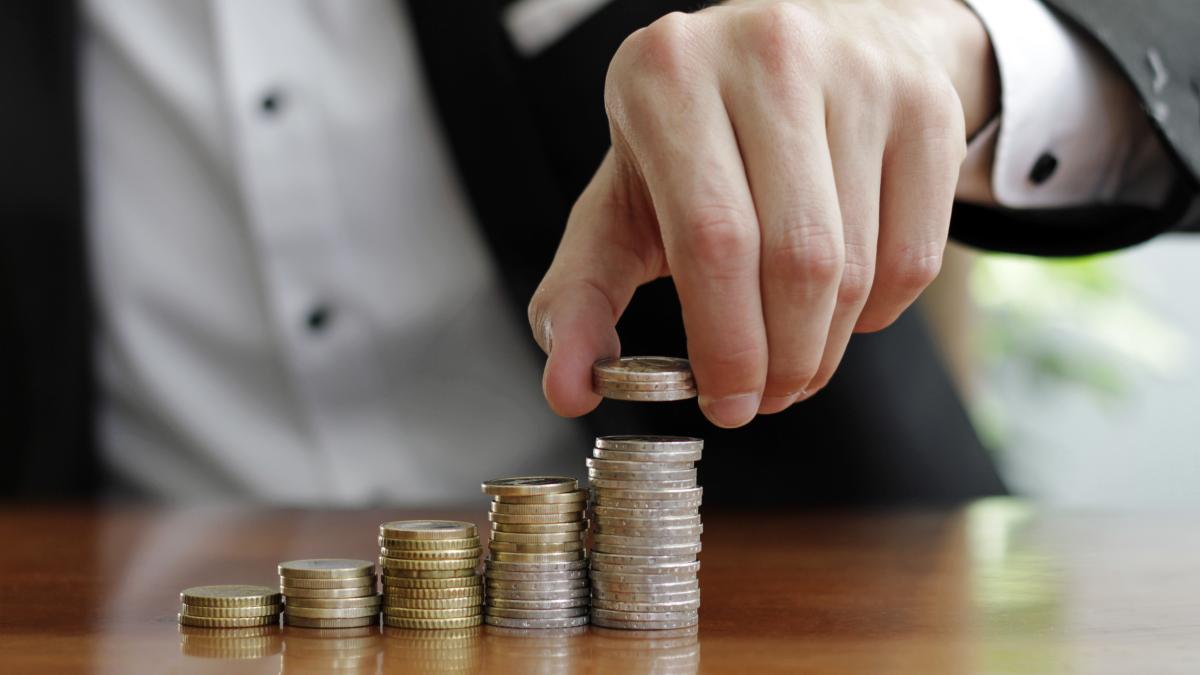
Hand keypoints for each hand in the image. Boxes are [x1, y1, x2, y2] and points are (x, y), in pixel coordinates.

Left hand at [529, 0, 997, 426]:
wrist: (808, 45)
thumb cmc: (701, 141)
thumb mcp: (622, 201)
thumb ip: (582, 295)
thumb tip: (568, 391)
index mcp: (668, 76)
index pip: (713, 239)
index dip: (725, 343)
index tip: (725, 402)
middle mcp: (767, 55)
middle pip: (796, 259)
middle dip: (783, 360)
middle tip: (766, 398)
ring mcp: (860, 73)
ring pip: (857, 265)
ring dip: (826, 347)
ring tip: (795, 361)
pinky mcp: (927, 105)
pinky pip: (917, 255)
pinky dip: (878, 314)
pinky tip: (844, 309)